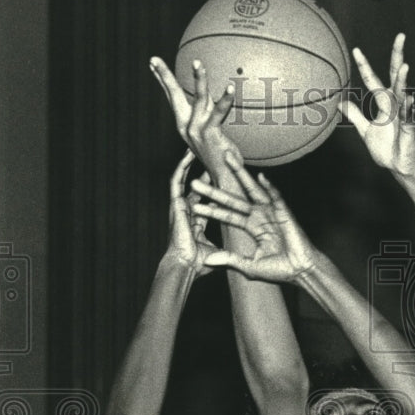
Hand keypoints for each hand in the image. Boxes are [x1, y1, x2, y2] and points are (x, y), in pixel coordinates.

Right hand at [149, 56, 241, 185]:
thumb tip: (203, 93)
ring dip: (198, 79)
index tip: (153, 63)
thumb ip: (205, 111)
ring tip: (197, 62)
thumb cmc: (219, 154)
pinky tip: (229, 88)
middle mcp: (187, 127)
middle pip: (174, 95)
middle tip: (154, 58)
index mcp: (184, 125)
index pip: (171, 98)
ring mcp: (197, 131)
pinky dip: (225, 100)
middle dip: (164, 76)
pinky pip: (219, 113)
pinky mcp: (211, 134)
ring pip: (198, 98)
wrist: (223, 179)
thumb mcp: (208, 129)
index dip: (162, 80)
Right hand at [165, 148, 217, 274]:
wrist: (186, 265)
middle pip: (195, 186)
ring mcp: (180, 207)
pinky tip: (187, 156)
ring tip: (193, 149)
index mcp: (196, 220)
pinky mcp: (175, 204)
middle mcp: (187, 211)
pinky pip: (176, 181)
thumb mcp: (217, 250)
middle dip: (201, 172)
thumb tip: (238, 251)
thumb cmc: (199, 262)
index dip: (212, 189)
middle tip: (209, 158)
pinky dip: (181, 168)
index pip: (205, 200)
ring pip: (183, 179)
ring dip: (188, 164)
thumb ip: (226, 248)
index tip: (220, 180)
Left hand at [190, 151, 317, 282]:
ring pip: (252, 190)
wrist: (300, 271)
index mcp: (252, 227)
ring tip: (226, 159)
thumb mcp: (249, 266)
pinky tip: (260, 177)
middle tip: (196, 181)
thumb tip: (209, 260)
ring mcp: (271, 212)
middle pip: (233, 199)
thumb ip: (230, 259)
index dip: (211, 210)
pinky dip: (269, 187)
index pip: (227, 215)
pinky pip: (276, 197)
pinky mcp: (284, 213)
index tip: (194, 204)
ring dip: (240, 174)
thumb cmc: (279, 270)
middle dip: (215, 191)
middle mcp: (259, 216)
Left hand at [341, 33, 414, 177]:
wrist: (398, 167)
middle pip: (396, 76)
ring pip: (404, 94)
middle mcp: (396, 104)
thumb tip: (339, 102)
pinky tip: (410, 99)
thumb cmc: (386, 148)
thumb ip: (355, 114)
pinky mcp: (410, 129)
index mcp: (384, 102)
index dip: (365, 65)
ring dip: (403, 81)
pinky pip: (409, 118)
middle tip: (401, 36)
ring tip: (405, 66)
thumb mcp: (365, 130)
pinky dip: (409, 109)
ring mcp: (404, 115)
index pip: (373, 79)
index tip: (356, 49)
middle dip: (398, 56)